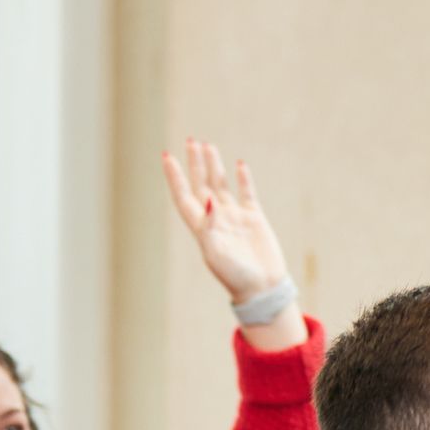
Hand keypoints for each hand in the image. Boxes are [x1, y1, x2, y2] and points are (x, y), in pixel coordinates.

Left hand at [160, 138, 291, 304]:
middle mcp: (216, 218)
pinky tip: (240, 165)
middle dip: (195, 163)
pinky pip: (247, 194)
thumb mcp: (217, 254)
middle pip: (201, 184)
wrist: (262, 288)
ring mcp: (236, 217)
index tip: (167, 156)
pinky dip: (243, 179)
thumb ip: (210, 225)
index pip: (183, 195)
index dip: (174, 176)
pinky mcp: (255, 219)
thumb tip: (207, 198)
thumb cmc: (235, 276)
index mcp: (202, 226)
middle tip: (191, 141)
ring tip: (208, 146)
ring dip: (214, 166)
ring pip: (221, 185)